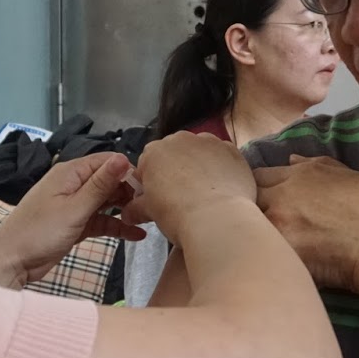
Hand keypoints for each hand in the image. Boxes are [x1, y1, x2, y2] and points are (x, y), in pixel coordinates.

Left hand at [0, 154, 144, 287]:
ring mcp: (74, 205)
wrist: (11, 262)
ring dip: (125, 210)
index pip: (106, 161)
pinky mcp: (75, 224)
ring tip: (147, 220)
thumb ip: (100, 185)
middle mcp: (73, 185)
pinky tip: (136, 235)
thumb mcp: (74, 208)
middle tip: (150, 207)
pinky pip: (101, 221)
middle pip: (109, 181)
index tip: (149, 187)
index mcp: (70, 173)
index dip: (128, 171)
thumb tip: (123, 158)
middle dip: (130, 192)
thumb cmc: (38, 232)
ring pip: (106, 202)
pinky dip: (116, 226)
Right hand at [123, 132, 256, 244]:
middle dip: (175, 171)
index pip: (147, 164)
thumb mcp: (149, 212)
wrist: (217, 218)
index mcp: (153, 152)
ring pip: (199, 152)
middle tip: (182, 196)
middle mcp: (179, 139)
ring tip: (205, 193)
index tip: (157, 198)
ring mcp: (207, 141)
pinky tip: (222, 188)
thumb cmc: (177, 214)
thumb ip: (135, 208)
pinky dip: (221, 168)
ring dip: (199, 166)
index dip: (151, 183)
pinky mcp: (230, 149)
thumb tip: (128, 213)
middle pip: (174, 154)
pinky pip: (222, 156)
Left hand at [255, 155, 358, 292]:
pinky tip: (273, 262)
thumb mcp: (347, 176)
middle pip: (245, 200)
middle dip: (251, 211)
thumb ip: (312, 165)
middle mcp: (283, 194)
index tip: (262, 203)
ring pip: (250, 226)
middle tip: (262, 226)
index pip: (256, 176)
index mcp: (298, 174)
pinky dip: (265, 255)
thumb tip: (290, 160)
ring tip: (264, 246)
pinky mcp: (282, 250)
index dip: (256, 190)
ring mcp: (280, 222)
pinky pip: (262, 250)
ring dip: (256, 234)